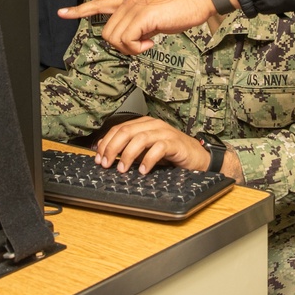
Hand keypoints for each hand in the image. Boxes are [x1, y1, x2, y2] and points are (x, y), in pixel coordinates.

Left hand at [58, 0, 215, 54]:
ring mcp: (135, 8)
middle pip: (107, 33)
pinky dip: (138, 47)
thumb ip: (139, 24)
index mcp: (130, 1)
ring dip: (131, 48)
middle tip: (141, 45)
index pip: (99, 3)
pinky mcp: (143, 16)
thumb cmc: (181, 9)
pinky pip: (128, 40)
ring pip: (115, 38)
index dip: (79, 10)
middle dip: (122, 46)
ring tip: (147, 42)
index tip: (63, 12)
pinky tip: (151, 42)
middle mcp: (129, 2)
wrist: (198, 0)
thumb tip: (134, 39)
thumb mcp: (154, 17)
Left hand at [93, 115, 209, 173]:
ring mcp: (164, 132)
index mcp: (144, 124)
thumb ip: (130, 150)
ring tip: (122, 169)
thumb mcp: (146, 151)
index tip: (98, 157)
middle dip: (112, 148)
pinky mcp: (175, 143)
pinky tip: (143, 170)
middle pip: (126, 131)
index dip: (106, 143)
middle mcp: (153, 125)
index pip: (118, 128)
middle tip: (106, 164)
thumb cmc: (171, 154)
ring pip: (140, 138)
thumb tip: (107, 156)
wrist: (196, 157)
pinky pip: (158, 148)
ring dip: (127, 154)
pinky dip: (148, 160)